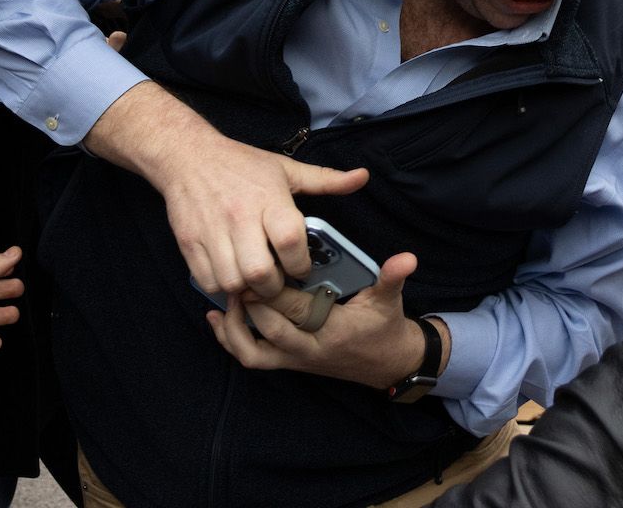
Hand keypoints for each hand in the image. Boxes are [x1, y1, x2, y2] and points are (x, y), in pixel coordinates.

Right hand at [84, 82, 367, 298]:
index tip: (302, 267)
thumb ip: (326, 180)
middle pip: (259, 273)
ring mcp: (211, 231)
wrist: (188, 156)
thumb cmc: (242, 164)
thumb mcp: (287, 169)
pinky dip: (222, 287)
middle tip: (278, 281)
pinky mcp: (189, 242)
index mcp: (268, 198)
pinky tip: (232, 275)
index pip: (290, 243)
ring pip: (232, 282)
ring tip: (255, 280)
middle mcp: (239, 217)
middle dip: (274, 287)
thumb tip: (362, 178)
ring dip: (247, 289)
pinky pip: (207, 281)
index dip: (300, 264)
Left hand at [207, 252, 442, 389]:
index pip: (297, 310)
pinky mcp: (287, 363)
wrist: (388, 365)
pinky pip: (251, 356)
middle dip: (250, 303)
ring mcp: (295, 360)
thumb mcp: (390, 300)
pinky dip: (230, 339)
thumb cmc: (385, 328)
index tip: (259, 266)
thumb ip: (392, 277)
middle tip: (239, 273)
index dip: (274, 291)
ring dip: (232, 327)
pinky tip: (216, 318)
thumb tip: (406, 258)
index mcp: (333, 331)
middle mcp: (310, 350)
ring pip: (252, 352)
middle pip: (269, 328)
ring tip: (226, 297)